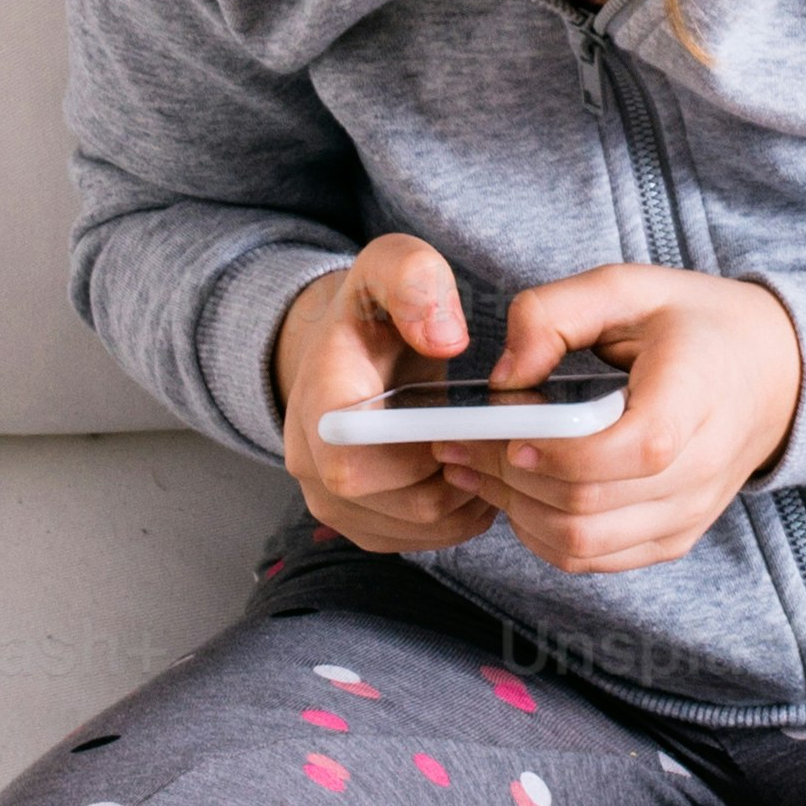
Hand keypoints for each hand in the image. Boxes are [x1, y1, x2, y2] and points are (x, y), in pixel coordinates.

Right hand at [272, 235, 505, 553]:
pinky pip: (418, 539)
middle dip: (459, 480)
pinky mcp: (359, 520)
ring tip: (491, 454)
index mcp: (318, 401)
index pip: (354, 463)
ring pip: (413, 528)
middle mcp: (309, 459)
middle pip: (397, 504)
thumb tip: (445, 338)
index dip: (420, 458)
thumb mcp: (393, 265)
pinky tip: (474, 476)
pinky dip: (458, 517)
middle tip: (496, 443)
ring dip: (466, 501)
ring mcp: (330, 498)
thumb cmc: (377, 310)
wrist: (350, 350)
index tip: (461, 427)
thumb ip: (415, 281)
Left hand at [469, 265, 805, 581]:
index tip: (504, 428)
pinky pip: (593, 559)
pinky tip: (518, 496)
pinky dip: (542, 535)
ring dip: (516, 513)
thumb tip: (502, 378)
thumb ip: (554, 315)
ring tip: (477, 471)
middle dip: (508, 479)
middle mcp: (698, 471)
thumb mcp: (629, 286)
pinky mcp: (673, 538)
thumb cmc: (697, 325)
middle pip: (587, 506)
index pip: (626, 451)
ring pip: (581, 545)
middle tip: (459, 445)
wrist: (774, 375)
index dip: (555, 452)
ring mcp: (687, 514)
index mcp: (694, 399)